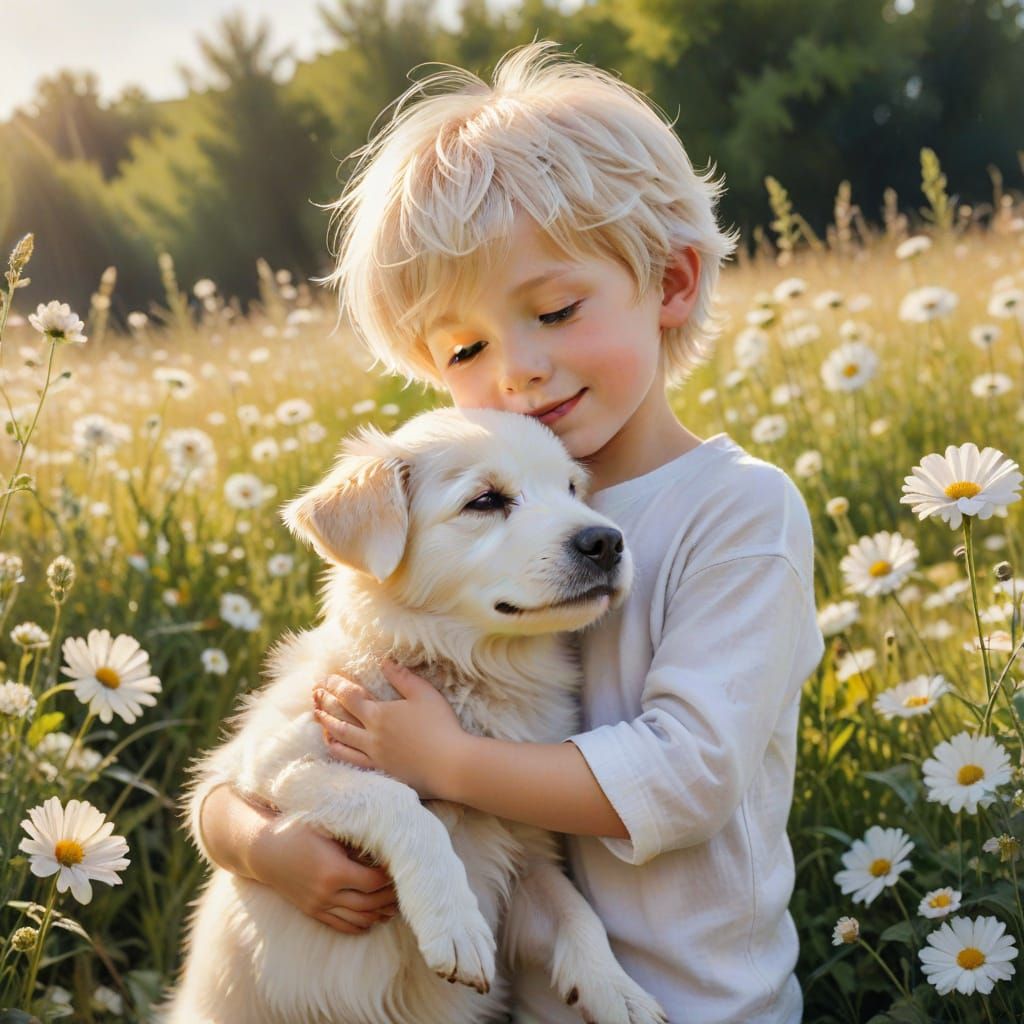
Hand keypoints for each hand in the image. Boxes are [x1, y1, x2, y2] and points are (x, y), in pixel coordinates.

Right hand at [248, 814, 397, 934]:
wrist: (264, 851)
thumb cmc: (298, 831)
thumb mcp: (327, 828)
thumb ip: (354, 836)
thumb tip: (384, 839)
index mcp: (333, 871)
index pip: (373, 882)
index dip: (390, 877)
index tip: (400, 866)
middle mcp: (327, 893)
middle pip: (370, 904)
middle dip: (391, 897)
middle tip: (406, 887)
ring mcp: (319, 906)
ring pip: (358, 919)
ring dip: (380, 913)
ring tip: (396, 903)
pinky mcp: (313, 912)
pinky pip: (342, 926)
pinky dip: (362, 925)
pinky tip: (375, 917)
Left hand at [313, 659, 468, 799]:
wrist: (451, 764)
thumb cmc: (440, 726)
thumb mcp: (424, 694)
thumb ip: (402, 677)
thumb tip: (384, 662)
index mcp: (380, 714)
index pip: (350, 696)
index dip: (336, 685)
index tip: (326, 678)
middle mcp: (371, 735)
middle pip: (340, 716)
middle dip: (325, 702)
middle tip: (314, 693)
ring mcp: (373, 755)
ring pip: (341, 739)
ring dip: (326, 725)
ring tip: (317, 716)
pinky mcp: (380, 771)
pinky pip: (350, 761)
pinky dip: (337, 751)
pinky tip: (332, 746)